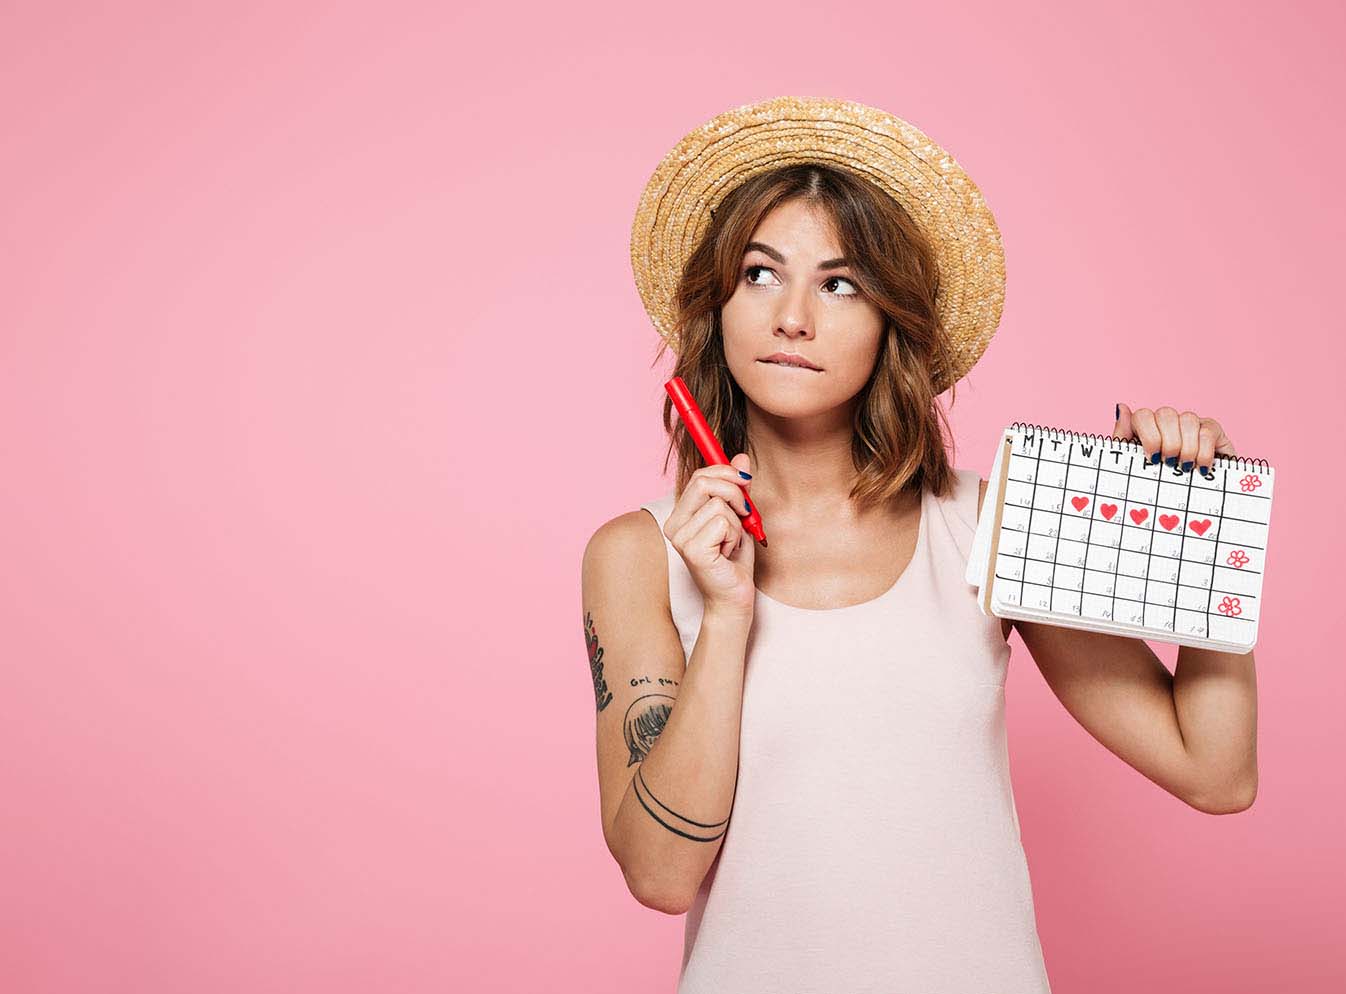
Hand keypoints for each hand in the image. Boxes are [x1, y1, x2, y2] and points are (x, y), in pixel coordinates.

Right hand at [662, 453, 757, 617]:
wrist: (734, 598)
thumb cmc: (734, 561)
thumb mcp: (739, 517)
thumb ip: (737, 489)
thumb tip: (742, 458)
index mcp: (681, 515)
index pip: (699, 476)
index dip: (725, 471)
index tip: (745, 479)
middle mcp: (674, 525)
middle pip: (705, 481)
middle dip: (735, 492)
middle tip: (746, 513)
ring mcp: (680, 537)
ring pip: (719, 504)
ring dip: (737, 523)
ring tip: (732, 544)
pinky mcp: (692, 550)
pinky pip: (723, 522)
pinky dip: (735, 536)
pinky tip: (728, 553)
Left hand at [1113, 403, 1235, 477]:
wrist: (1190, 504)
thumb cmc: (1156, 485)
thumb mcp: (1134, 467)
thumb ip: (1123, 437)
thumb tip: (1121, 407)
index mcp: (1146, 428)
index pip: (1143, 415)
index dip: (1149, 436)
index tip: (1153, 459)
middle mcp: (1168, 421)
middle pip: (1166, 414)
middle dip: (1168, 442)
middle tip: (1169, 464)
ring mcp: (1191, 423)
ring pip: (1188, 419)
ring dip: (1186, 447)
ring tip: (1184, 467)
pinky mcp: (1212, 430)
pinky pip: (1208, 430)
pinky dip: (1203, 451)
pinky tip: (1201, 468)